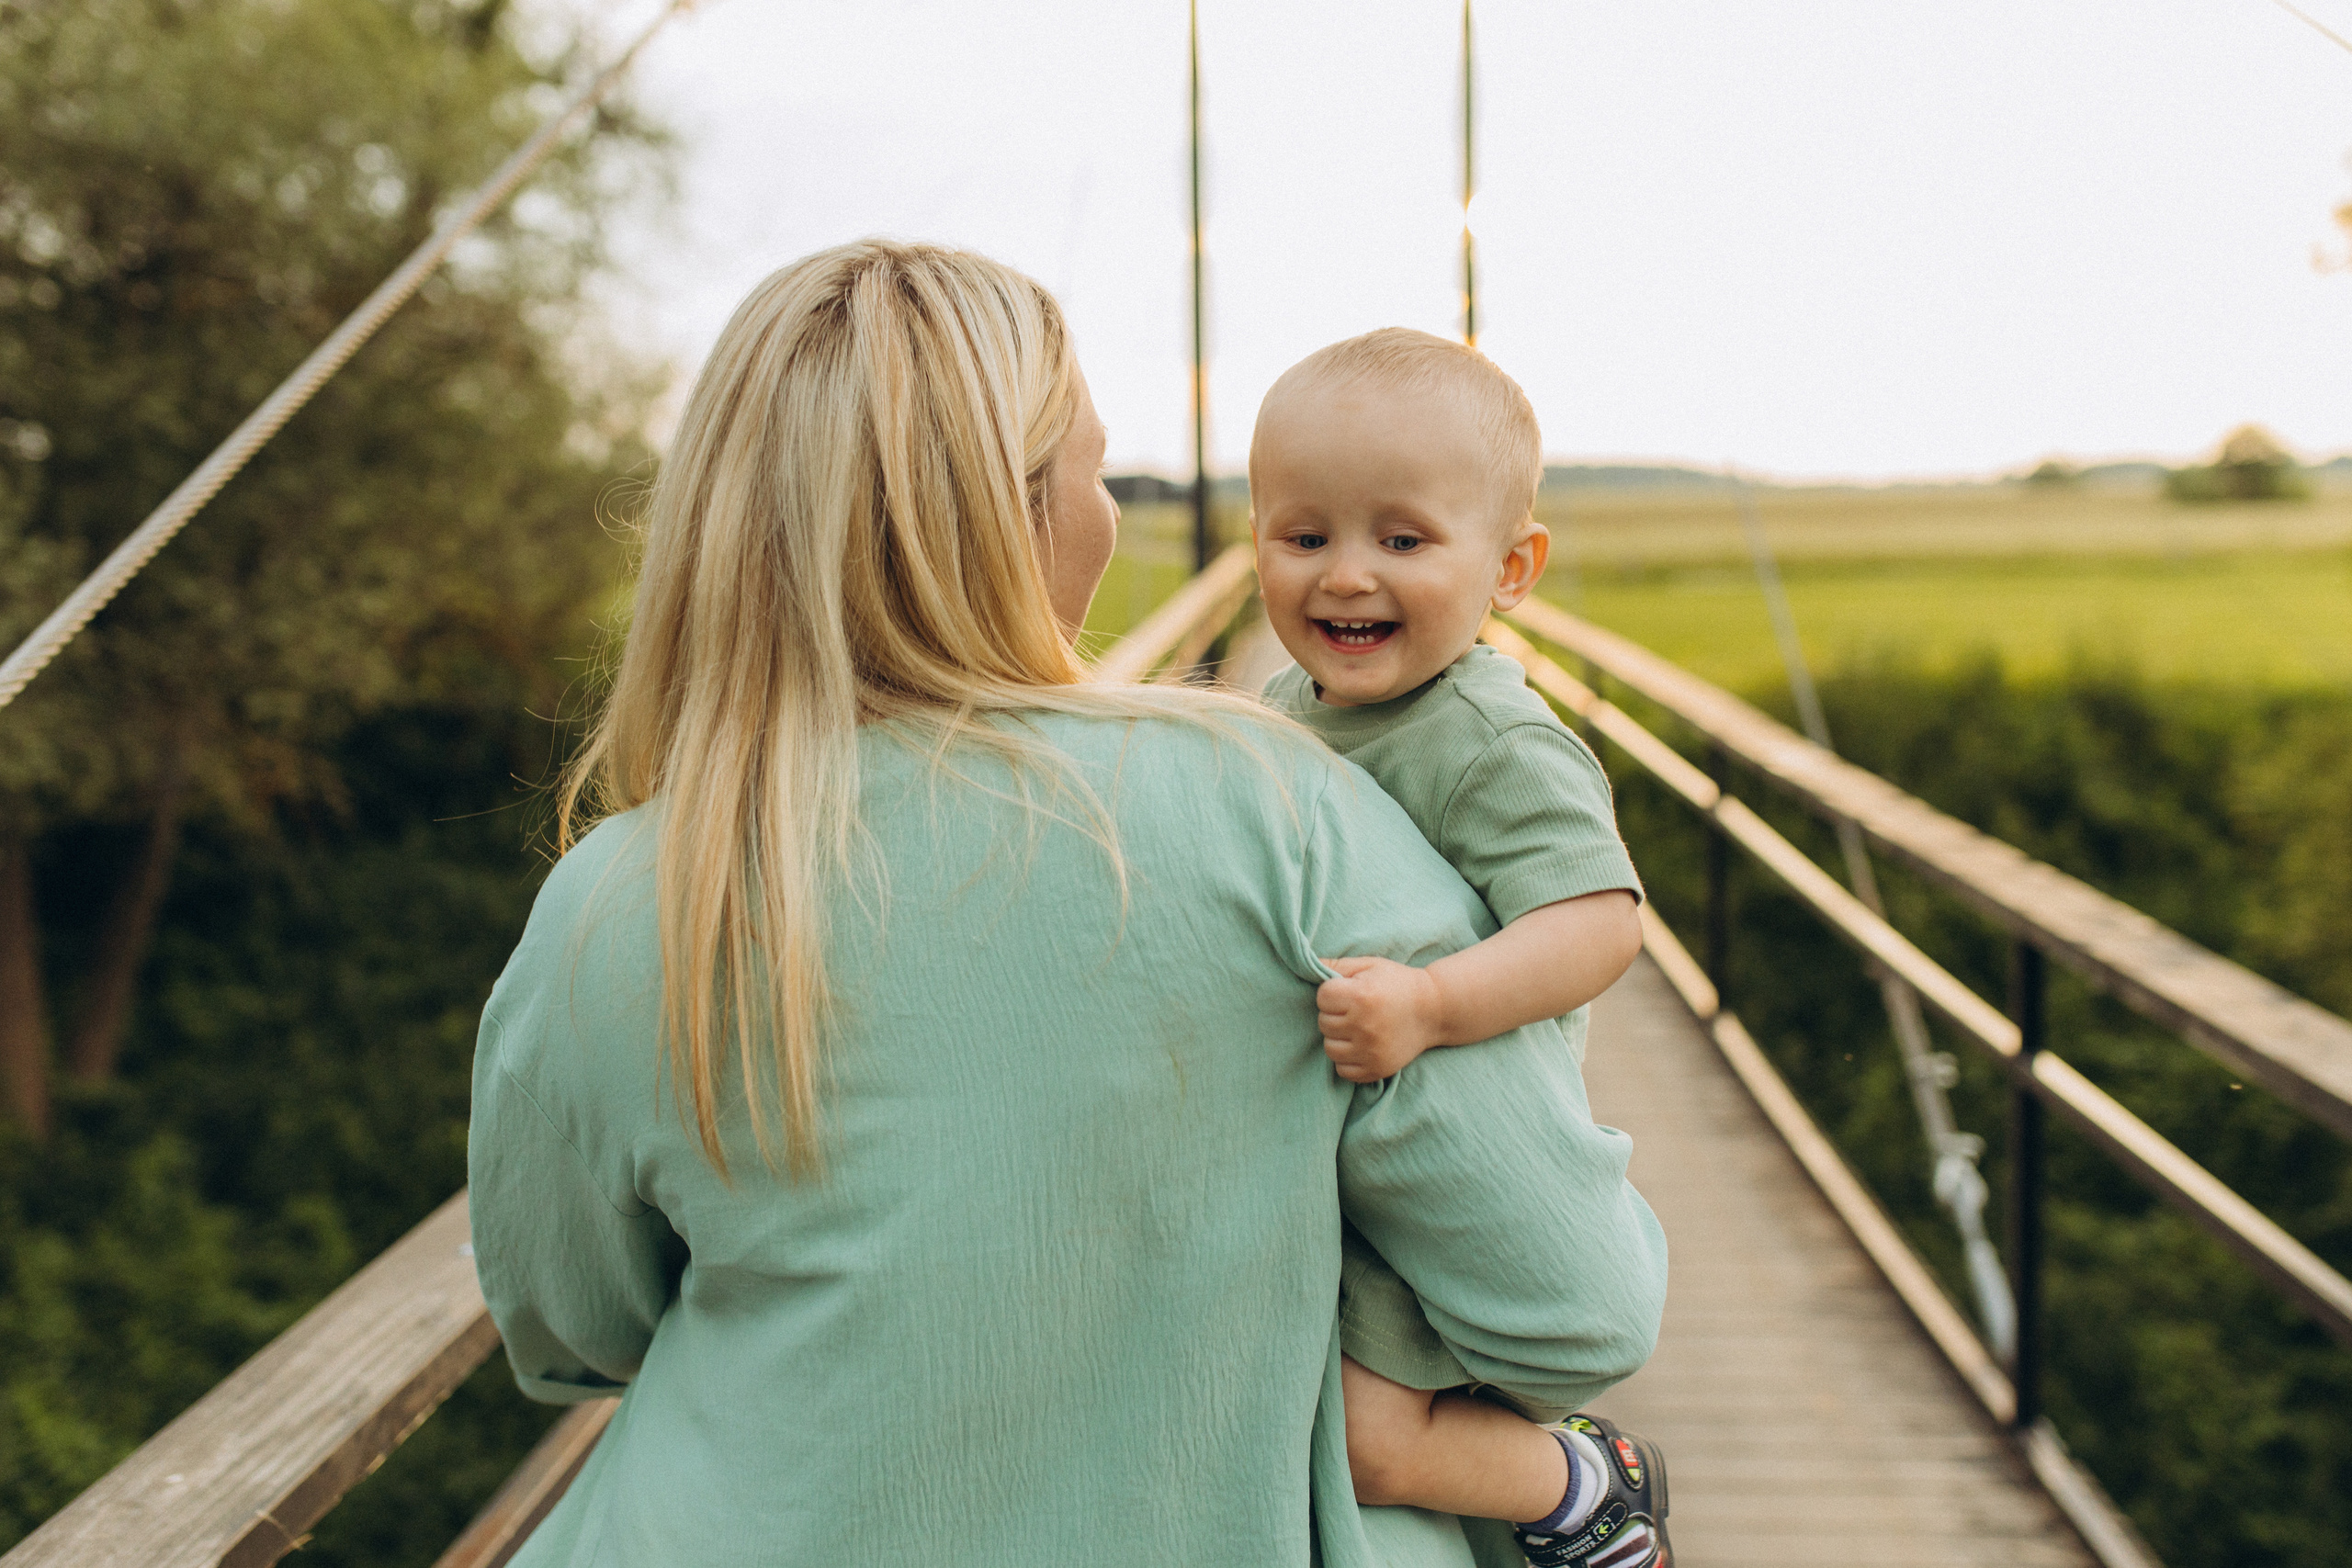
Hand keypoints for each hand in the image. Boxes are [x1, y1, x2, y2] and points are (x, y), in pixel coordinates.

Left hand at [1317, 956, 1444, 1082]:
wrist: (1434, 1010)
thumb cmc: (1398, 983)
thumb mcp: (1370, 965)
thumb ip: (1338, 965)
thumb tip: (1306, 963)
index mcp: (1361, 996)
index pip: (1322, 997)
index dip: (1332, 992)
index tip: (1348, 991)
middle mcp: (1364, 1026)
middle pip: (1323, 1022)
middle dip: (1335, 1014)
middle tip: (1355, 1009)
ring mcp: (1371, 1050)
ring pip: (1330, 1048)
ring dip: (1338, 1038)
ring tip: (1357, 1027)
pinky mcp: (1377, 1069)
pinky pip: (1343, 1070)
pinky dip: (1348, 1059)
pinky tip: (1361, 1046)